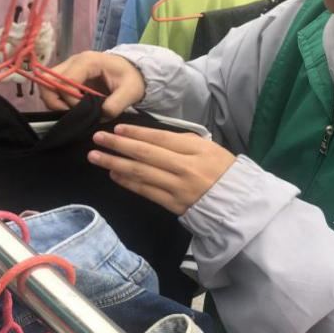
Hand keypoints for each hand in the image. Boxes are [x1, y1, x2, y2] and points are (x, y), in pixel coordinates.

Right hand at [40, 51, 145, 116]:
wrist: (133, 71)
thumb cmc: (132, 79)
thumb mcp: (130, 93)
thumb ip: (115, 106)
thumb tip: (99, 116)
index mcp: (88, 62)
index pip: (64, 81)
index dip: (70, 100)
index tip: (83, 110)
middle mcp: (74, 61)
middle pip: (47, 80)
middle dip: (55, 101)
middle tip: (71, 113)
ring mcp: (69, 66)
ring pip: (47, 84)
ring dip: (55, 101)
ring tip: (74, 110)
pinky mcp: (68, 74)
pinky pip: (53, 87)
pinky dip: (59, 100)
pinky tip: (74, 106)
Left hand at [88, 126, 235, 214]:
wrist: (237, 203)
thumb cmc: (222, 171)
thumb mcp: (208, 148)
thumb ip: (182, 141)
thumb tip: (151, 137)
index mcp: (195, 150)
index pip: (159, 138)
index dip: (136, 132)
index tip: (117, 128)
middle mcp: (184, 168)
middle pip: (145, 154)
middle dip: (118, 145)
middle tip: (98, 138)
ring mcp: (177, 188)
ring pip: (141, 173)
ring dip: (115, 163)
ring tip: (96, 156)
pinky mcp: (173, 204)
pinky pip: (145, 191)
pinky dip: (127, 182)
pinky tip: (113, 174)